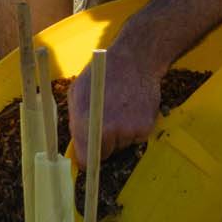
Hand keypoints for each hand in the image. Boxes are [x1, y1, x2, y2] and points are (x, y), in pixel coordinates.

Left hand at [64, 40, 165, 171]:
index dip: (88, 159)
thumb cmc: (101, 74)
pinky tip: (132, 109)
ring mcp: (128, 131)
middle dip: (104, 143)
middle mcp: (108, 132)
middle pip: (106, 154)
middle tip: (106, 120)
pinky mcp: (145, 128)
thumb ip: (75, 122)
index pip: (87, 161)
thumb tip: (77, 146)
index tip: (89, 156)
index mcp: (87, 125)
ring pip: (122, 145)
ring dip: (121, 133)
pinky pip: (136, 138)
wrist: (134, 60)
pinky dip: (135, 128)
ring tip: (120, 109)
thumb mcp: (77, 94)